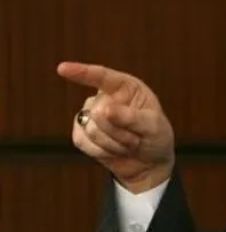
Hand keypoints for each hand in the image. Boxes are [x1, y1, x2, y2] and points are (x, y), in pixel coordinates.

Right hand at [57, 62, 174, 193]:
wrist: (150, 162)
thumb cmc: (156, 137)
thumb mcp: (153, 126)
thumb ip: (131, 117)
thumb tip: (104, 109)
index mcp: (126, 87)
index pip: (102, 77)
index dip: (82, 72)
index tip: (62, 69)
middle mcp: (105, 97)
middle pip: (99, 112)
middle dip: (120, 131)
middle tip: (137, 137)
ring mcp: (90, 114)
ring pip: (91, 128)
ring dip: (115, 142)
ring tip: (129, 143)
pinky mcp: (81, 133)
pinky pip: (83, 141)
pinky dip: (102, 151)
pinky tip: (116, 150)